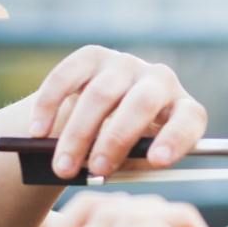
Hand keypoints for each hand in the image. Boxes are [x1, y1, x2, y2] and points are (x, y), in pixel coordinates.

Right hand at [29, 46, 207, 178]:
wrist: (101, 118)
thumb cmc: (127, 147)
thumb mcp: (137, 160)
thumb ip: (127, 164)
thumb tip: (99, 169)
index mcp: (182, 108)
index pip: (189, 118)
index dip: (175, 138)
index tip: (157, 161)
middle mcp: (160, 80)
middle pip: (140, 104)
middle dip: (115, 140)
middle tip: (95, 169)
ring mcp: (127, 64)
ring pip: (101, 95)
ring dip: (78, 134)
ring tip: (63, 166)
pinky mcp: (93, 56)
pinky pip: (67, 76)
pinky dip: (50, 105)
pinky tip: (38, 131)